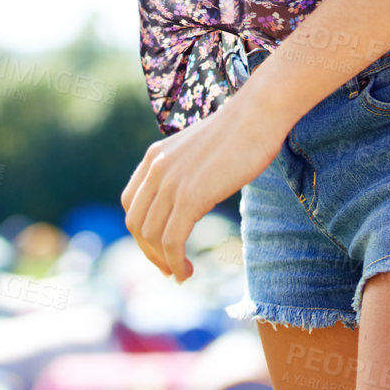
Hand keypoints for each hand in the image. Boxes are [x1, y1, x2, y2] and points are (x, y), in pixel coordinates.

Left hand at [121, 90, 286, 282]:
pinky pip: (172, 241)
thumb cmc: (240, 132)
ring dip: (163, 262)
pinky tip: (186, 272)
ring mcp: (171, 182)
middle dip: (148, 251)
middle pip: (136, 223)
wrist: (258, 115)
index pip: (131, 202)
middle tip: (167, 268)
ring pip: (151, 236)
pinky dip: (174, 263)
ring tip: (180, 274)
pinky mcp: (190, 196)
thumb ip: (186, 168)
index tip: (158, 246)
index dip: (140, 230)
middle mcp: (156, 168)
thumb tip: (193, 192)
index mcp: (155, 156)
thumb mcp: (199, 149)